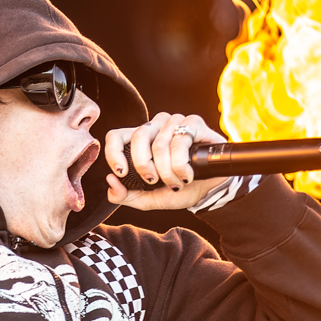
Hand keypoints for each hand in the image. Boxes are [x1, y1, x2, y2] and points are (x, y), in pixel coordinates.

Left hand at [102, 112, 229, 211]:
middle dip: (144, 166)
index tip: (120, 172)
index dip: (113, 153)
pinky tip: (188, 175)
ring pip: (159, 143)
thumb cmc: (179, 189)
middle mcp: (156, 126)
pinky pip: (180, 142)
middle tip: (154, 181)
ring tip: (177, 182)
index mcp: (140, 140)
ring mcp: (175, 122)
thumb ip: (125, 195)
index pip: (115, 136)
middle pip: (137, 137)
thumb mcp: (148, 199)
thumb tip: (110, 181)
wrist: (209, 190)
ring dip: (167, 171)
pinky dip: (182, 165)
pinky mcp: (193, 123)